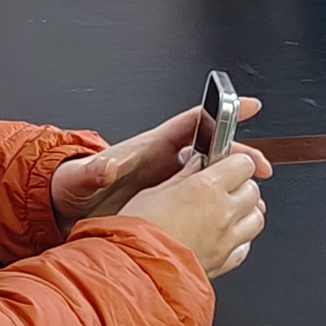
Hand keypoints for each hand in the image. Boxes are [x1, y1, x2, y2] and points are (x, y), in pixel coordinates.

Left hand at [53, 96, 261, 220]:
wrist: (64, 211)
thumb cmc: (73, 187)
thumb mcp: (81, 178)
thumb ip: (93, 171)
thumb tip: (104, 166)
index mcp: (150, 148)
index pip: (194, 122)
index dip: (222, 112)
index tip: (247, 106)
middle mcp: (163, 163)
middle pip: (212, 151)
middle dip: (241, 156)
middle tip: (261, 167)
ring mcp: (167, 184)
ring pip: (211, 177)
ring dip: (235, 182)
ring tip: (255, 196)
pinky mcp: (167, 206)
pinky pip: (201, 201)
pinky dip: (220, 207)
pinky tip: (233, 219)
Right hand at [119, 143, 271, 277]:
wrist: (135, 271)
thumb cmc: (137, 232)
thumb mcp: (154, 191)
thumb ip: (183, 176)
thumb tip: (196, 164)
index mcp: (207, 187)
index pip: (243, 164)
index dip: (235, 162)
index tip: (226, 165)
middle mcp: (223, 212)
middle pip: (253, 190)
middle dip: (242, 186)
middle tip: (223, 187)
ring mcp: (227, 239)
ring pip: (256, 218)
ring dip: (246, 212)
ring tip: (227, 211)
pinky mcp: (224, 262)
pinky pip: (245, 246)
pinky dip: (240, 239)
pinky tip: (223, 236)